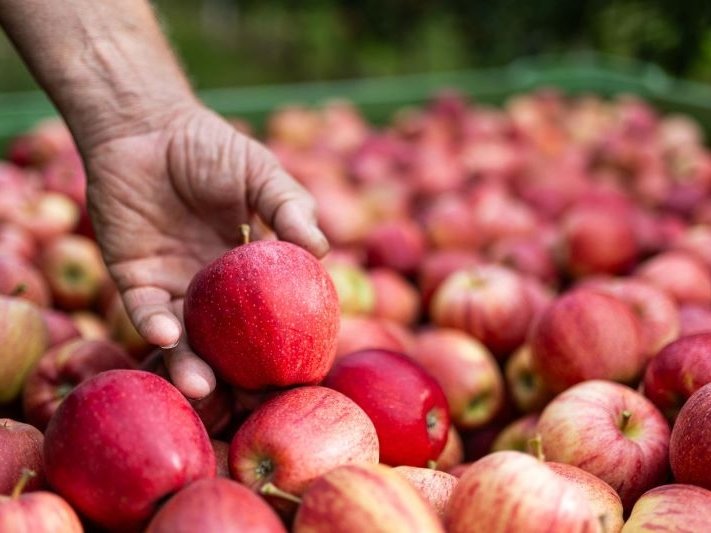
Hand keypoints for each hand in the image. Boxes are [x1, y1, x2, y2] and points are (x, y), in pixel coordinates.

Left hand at [84, 104, 328, 398]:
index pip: (269, 314)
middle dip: (236, 371)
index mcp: (247, 269)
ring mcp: (173, 285)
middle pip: (225, 339)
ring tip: (204, 386)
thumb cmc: (209, 148)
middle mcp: (211, 287)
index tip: (301, 371)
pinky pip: (144, 309)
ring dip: (190, 363)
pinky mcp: (133, 278)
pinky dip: (154, 324)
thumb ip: (290, 208)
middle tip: (253, 399)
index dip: (284, 342)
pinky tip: (169, 333)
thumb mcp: (262, 174)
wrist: (146, 126)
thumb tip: (322, 249)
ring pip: (183, 336)